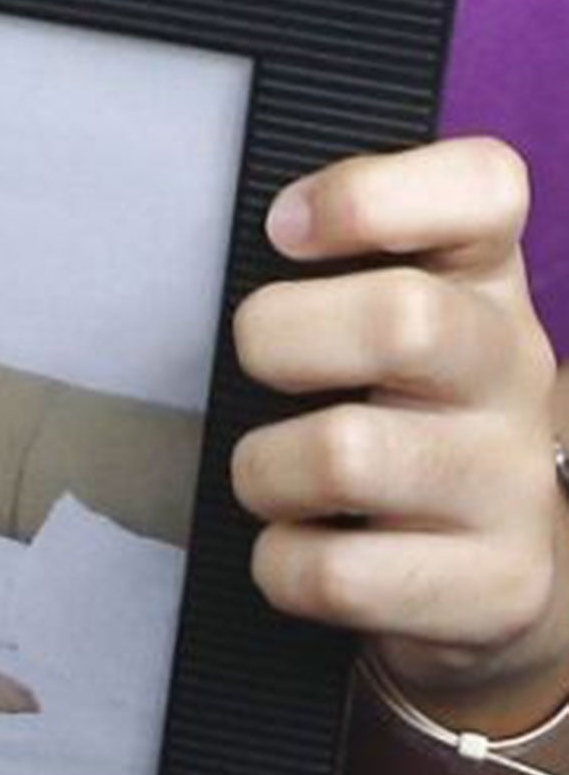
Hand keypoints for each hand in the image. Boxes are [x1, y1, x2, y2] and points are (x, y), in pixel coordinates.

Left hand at [232, 139, 562, 725]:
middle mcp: (515, 369)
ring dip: (265, 471)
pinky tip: (302, 551)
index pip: (484, 187)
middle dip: (281, 340)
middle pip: (402, 320)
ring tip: (276, 480)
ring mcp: (516, 483)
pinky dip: (283, 566)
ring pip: (346, 455)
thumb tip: (269, 234)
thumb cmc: (397, 426)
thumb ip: (331, 268)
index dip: (371, 195)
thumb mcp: (375, 327)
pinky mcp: (499, 588)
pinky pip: (338, 572)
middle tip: (258, 370)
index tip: (285, 230)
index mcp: (483, 282)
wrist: (488, 580)